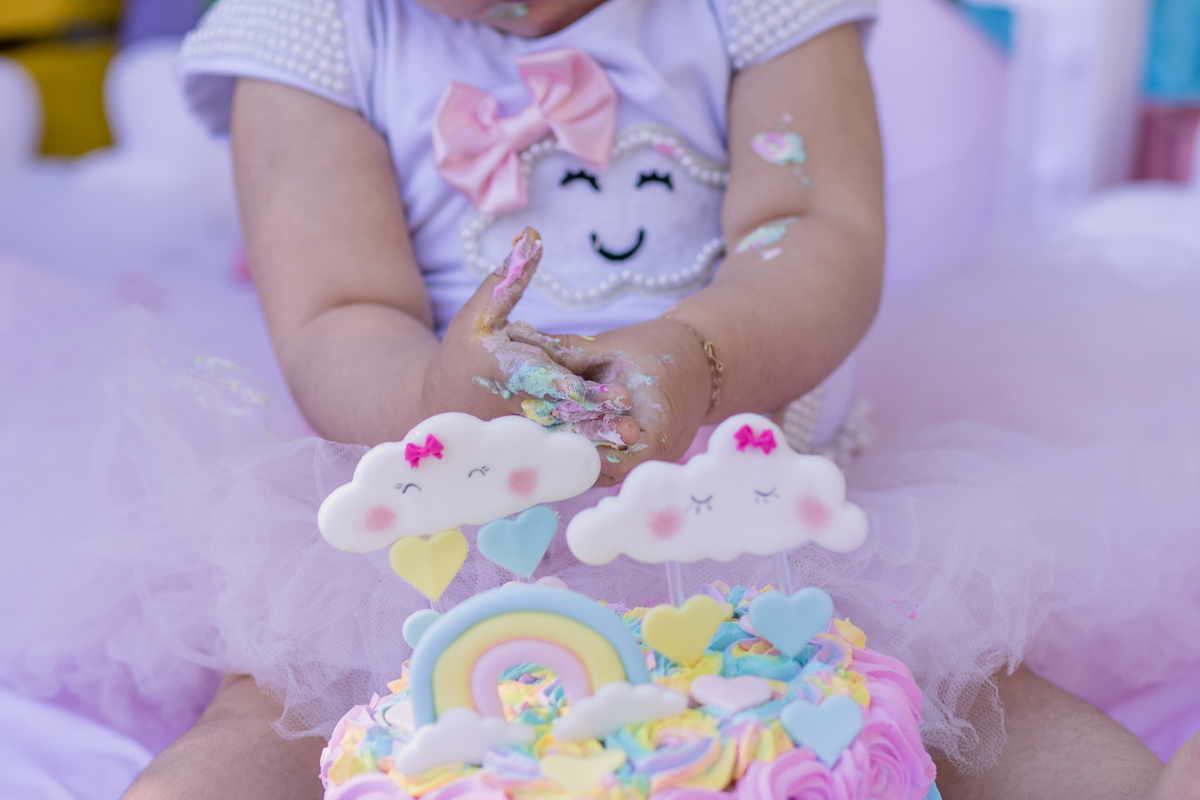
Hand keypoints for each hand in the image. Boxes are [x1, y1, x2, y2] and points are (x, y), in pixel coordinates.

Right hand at [422, 228, 638, 445]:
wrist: (435, 403)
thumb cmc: (463, 352)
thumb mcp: (480, 311)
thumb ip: (509, 277)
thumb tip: (534, 233)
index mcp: (505, 371)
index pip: (542, 380)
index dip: (570, 387)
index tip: (599, 391)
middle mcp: (513, 409)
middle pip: (560, 415)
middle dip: (594, 418)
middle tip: (629, 417)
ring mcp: (520, 436)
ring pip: (563, 440)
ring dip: (596, 441)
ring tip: (631, 439)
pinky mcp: (527, 451)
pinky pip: (558, 455)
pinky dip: (584, 457)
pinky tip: (615, 458)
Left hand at [507, 315, 713, 482]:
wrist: (700, 364)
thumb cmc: (660, 349)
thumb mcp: (614, 347)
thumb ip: (569, 351)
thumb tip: (520, 336)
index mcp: (656, 426)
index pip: (614, 453)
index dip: (579, 446)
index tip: (543, 432)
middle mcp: (651, 456)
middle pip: (599, 466)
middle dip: (563, 451)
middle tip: (522, 440)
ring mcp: (643, 463)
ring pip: (597, 469)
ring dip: (567, 454)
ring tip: (525, 441)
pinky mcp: (633, 461)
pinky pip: (601, 463)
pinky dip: (577, 450)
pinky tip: (544, 439)